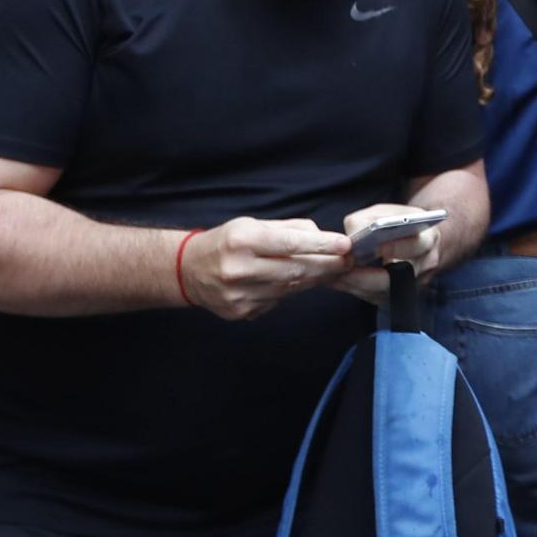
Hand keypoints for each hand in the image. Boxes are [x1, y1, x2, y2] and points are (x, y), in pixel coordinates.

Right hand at [179, 216, 356, 320]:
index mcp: (242, 241)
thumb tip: (322, 237)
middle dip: (326, 265)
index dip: (321, 246)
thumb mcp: (252, 224)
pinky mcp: (241, 312)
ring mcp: (239, 295)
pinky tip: (295, 282)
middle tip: (347, 261)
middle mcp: (239, 269)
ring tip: (329, 270)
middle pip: (295, 270)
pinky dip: (291, 291)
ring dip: (314, 279)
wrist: (188, 271)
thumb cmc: (225, 242)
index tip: (345, 246)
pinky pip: (277, 301)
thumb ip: (288, 229)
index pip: (290, 244)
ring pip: (290, 288)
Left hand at [335, 204, 444, 306]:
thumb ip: (368, 220)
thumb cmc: (398, 222)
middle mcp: (425, 264)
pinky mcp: (399, 295)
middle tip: (343, 270)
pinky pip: (376, 297)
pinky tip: (337, 281)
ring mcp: (413, 284)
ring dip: (356, 285)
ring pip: (384, 292)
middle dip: (367, 276)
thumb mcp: (386, 211)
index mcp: (428, 238)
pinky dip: (355, 289)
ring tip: (333, 277)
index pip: (417, 245)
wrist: (418, 240)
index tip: (378, 248)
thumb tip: (350, 240)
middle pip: (398, 277)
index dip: (398, 248)